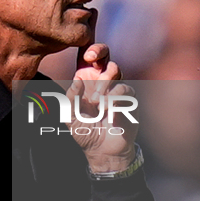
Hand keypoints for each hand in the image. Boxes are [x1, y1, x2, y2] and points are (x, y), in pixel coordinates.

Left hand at [67, 44, 137, 172]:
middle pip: (105, 56)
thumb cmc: (84, 131)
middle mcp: (102, 81)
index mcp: (86, 82)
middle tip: (91, 61)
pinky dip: (114, 98)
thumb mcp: (70, 117)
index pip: (89, 59)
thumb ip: (70, 98)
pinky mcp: (129, 99)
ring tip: (96, 101)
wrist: (102, 150)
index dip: (91, 50)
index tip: (88, 56)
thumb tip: (76, 80)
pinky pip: (124, 89)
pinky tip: (107, 110)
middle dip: (99, 52)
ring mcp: (116, 88)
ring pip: (115, 69)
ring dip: (104, 83)